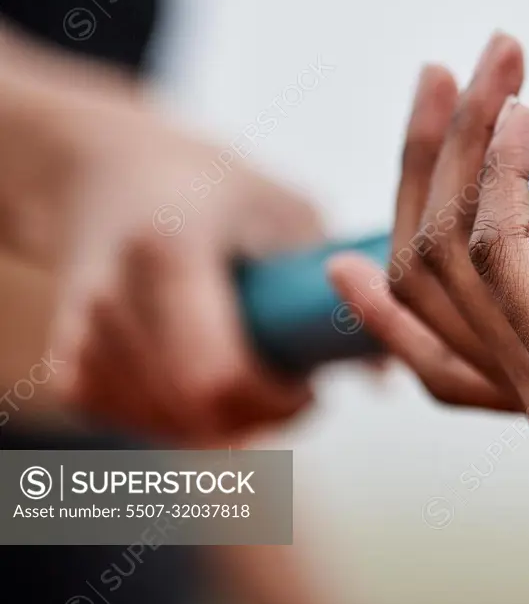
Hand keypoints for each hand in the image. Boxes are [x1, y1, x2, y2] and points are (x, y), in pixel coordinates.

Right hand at [15, 78, 321, 441]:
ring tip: (253, 374)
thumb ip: (332, 291)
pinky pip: (134, 426)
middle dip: (262, 417)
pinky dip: (180, 422)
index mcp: (169, 251)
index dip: (277, 402)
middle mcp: (112, 297)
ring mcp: (82, 335)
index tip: (311, 389)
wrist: (108, 173)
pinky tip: (202, 381)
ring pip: (169, 429)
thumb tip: (385, 371)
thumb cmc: (214, 192)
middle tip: (295, 391)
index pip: (219, 376)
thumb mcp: (284, 213)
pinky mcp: (67, 364)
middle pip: (198, 413)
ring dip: (224, 423)